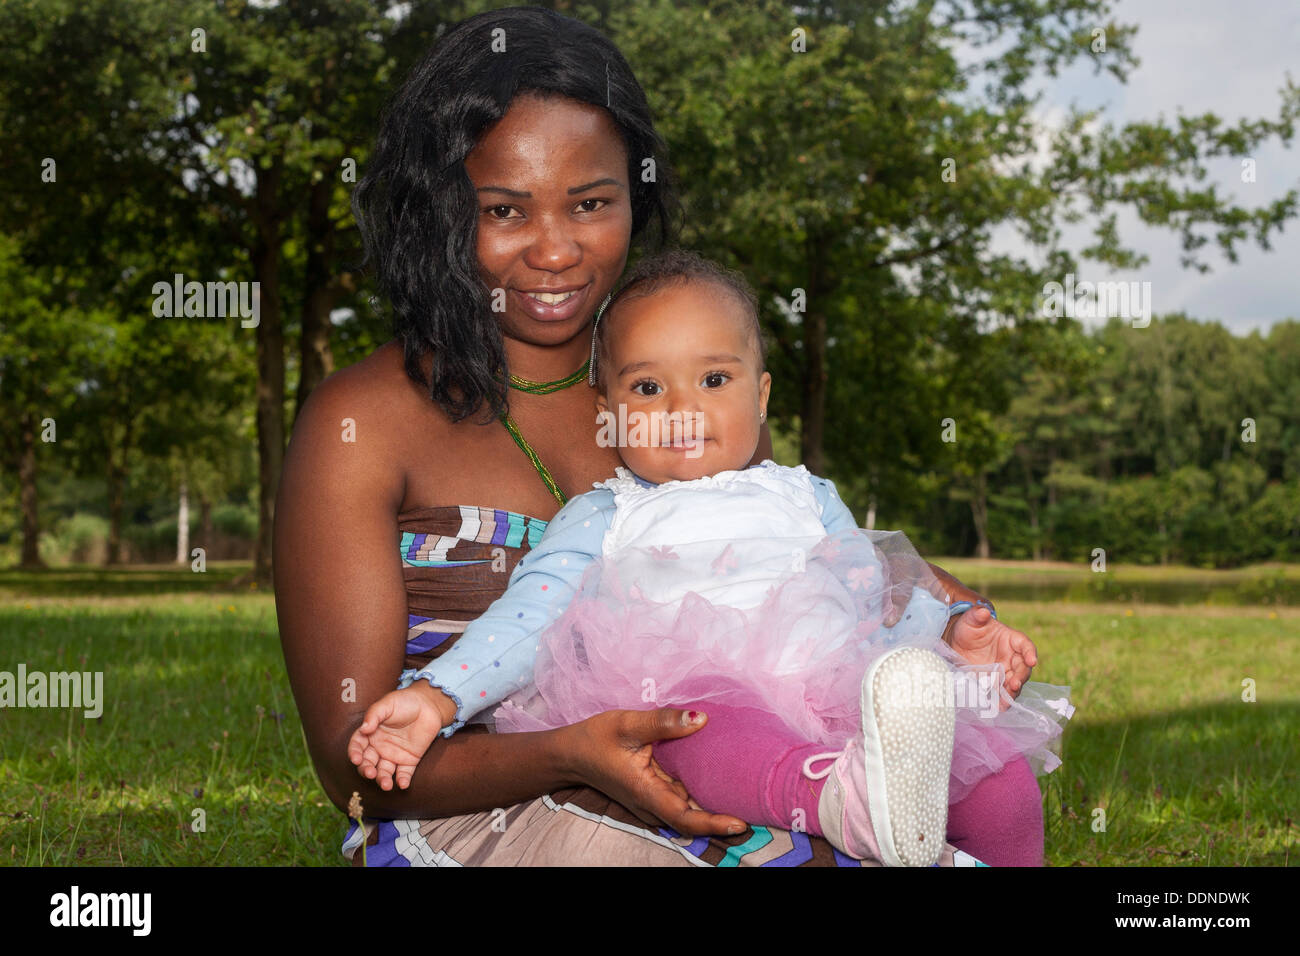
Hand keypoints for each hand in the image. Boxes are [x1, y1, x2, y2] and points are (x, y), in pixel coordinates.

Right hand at [347, 686, 445, 790]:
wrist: (429, 704)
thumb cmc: (405, 701)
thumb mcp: (387, 704)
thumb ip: (374, 715)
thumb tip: (364, 728)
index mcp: (370, 734)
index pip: (358, 746)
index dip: (354, 753)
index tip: (356, 758)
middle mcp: (379, 747)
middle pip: (368, 762)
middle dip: (366, 770)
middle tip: (370, 773)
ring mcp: (394, 755)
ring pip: (384, 771)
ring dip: (383, 780)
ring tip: (386, 785)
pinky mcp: (409, 760)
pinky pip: (404, 773)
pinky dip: (402, 780)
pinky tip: (402, 784)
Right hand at [561, 708, 748, 836]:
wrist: (569, 753)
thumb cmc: (595, 739)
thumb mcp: (627, 724)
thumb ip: (664, 722)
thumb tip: (702, 719)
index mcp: (646, 792)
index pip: (685, 817)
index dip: (714, 822)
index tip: (741, 823)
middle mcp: (652, 802)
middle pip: (692, 817)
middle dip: (723, 815)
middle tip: (759, 807)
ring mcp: (652, 799)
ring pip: (688, 807)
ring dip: (713, 804)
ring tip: (747, 793)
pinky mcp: (652, 790)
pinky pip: (680, 795)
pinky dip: (699, 790)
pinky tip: (719, 777)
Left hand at [946, 606, 1036, 705]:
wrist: (956, 642)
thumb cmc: (968, 627)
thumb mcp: (971, 619)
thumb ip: (977, 615)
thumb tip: (983, 611)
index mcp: (1011, 639)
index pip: (1025, 645)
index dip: (1030, 652)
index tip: (1032, 660)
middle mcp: (1011, 657)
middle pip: (1023, 669)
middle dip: (1021, 677)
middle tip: (1014, 685)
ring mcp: (1004, 671)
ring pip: (1014, 684)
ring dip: (1012, 693)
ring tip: (1006, 702)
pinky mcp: (994, 683)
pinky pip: (1002, 693)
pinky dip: (1001, 700)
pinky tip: (998, 708)